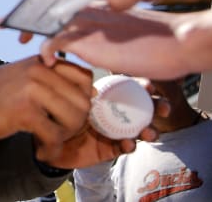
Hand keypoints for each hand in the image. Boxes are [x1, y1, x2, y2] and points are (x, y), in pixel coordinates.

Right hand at [0, 56, 93, 161]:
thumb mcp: (25, 76)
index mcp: (42, 61)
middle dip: (77, 123)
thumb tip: (91, 92)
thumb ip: (53, 80)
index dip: (85, 98)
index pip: (84, 76)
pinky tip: (42, 152)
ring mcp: (32, 89)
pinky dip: (52, 149)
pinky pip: (53, 135)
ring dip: (65, 137)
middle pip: (82, 101)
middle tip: (61, 133)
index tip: (72, 112)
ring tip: (51, 142)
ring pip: (72, 118)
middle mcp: (40, 70)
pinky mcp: (25, 111)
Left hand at [38, 78, 170, 167]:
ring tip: (150, 132)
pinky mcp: (110, 148)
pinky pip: (125, 147)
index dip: (146, 86)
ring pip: (141, 129)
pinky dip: (129, 145)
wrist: (47, 136)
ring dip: (151, 129)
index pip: (133, 87)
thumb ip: (73, 77)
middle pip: (146, 107)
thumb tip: (78, 64)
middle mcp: (117, 111)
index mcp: (110, 94)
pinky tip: (128, 143)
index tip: (150, 87)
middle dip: (159, 107)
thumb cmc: (57, 108)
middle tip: (163, 108)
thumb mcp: (66, 91)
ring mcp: (116, 130)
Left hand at [39, 6, 195, 79]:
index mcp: (104, 3)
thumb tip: (109, 45)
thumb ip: (115, 33)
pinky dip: (46, 50)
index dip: (49, 10)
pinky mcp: (90, 38)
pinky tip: (48, 61)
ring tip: (26, 42)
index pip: (68, 2)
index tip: (36, 20)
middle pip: (51, 7)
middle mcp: (94, 7)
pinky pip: (55, 40)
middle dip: (31, 17)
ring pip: (49, 21)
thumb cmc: (166, 41)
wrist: (183, 42)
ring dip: (34, 31)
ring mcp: (90, 21)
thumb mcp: (134, 32)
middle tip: (12, 25)